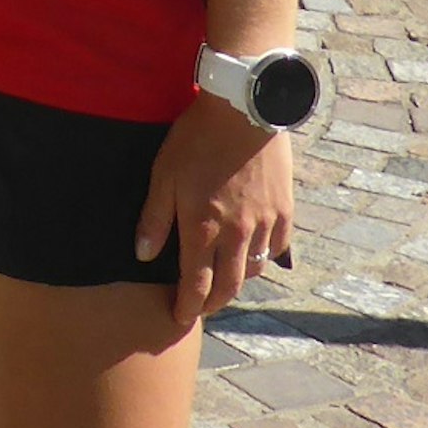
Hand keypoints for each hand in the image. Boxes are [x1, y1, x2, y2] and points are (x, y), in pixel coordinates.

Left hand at [134, 94, 293, 326]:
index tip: (179, 317)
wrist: (243, 109)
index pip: (195, 284)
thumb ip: (155, 219)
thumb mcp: (164, 174)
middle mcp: (237, 234)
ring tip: (224, 282)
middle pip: (228, 286)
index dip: (187, 307)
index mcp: (203, 229)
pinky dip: (265, 259)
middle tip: (201, 308)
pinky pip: (276, 247)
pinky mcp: (284, 210)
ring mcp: (264, 224)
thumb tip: (142, 255)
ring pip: (254, 270)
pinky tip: (255, 256)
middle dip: (212, 304)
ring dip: (237, 282)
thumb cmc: (197, 139)